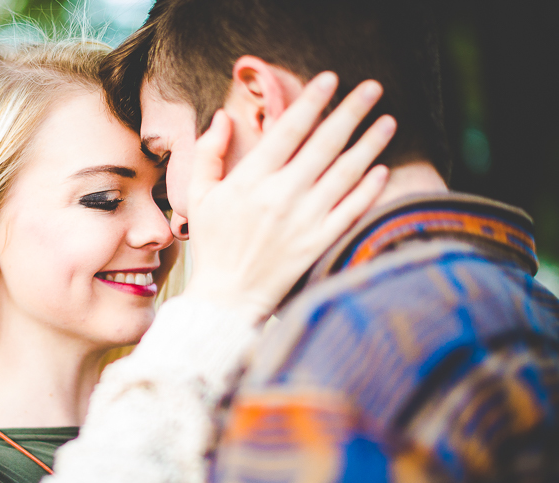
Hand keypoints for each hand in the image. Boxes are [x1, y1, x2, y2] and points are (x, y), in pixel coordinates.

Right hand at [182, 72, 395, 322]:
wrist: (226, 298)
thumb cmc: (212, 245)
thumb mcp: (199, 197)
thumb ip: (209, 153)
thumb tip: (223, 117)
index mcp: (251, 181)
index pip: (288, 130)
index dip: (311, 101)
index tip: (330, 78)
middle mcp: (281, 197)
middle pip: (324, 144)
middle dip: (351, 111)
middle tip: (373, 87)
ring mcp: (303, 221)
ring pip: (345, 174)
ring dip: (369, 144)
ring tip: (388, 121)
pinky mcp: (318, 244)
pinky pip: (351, 211)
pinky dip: (368, 189)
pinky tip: (381, 170)